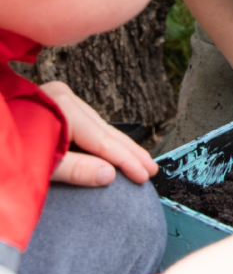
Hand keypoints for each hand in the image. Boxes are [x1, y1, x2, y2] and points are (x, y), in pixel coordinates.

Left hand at [41, 81, 156, 185]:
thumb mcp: (40, 164)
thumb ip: (75, 170)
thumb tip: (110, 175)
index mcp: (63, 108)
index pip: (102, 140)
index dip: (126, 161)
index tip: (144, 176)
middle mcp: (64, 98)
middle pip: (105, 131)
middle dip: (130, 152)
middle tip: (152, 168)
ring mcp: (60, 98)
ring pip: (98, 126)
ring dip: (119, 146)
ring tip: (140, 161)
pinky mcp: (55, 103)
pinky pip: (87, 124)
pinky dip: (102, 138)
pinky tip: (114, 148)